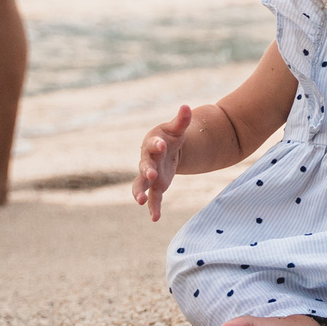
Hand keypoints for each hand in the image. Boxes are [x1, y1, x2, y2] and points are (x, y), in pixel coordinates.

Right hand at [135, 106, 192, 220]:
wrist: (167, 149)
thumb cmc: (170, 136)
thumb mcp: (177, 128)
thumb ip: (182, 120)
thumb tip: (186, 107)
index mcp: (153, 143)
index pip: (153, 144)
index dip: (156, 144)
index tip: (161, 144)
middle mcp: (148, 161)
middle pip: (144, 166)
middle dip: (146, 170)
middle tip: (150, 175)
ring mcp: (150, 175)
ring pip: (141, 185)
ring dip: (140, 192)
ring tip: (141, 201)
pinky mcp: (156, 187)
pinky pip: (153, 198)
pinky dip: (153, 208)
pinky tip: (155, 218)